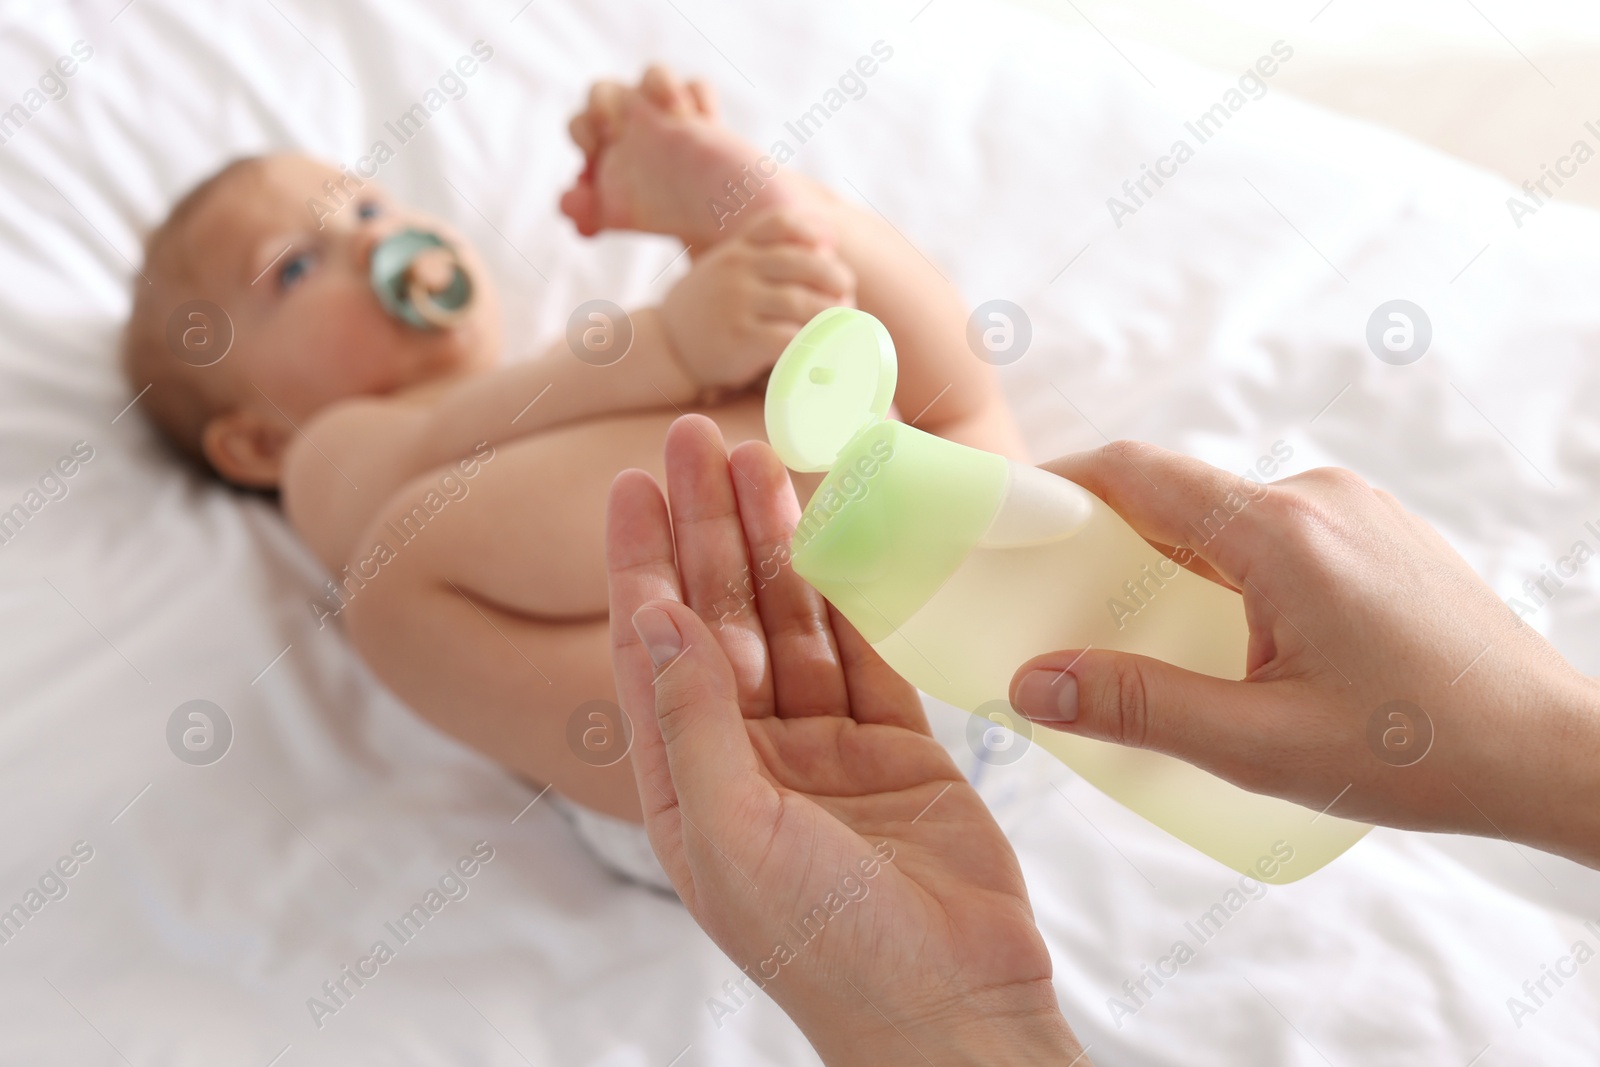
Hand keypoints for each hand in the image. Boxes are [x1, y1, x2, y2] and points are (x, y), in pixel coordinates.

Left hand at [606, 416, 1082, 1065]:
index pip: (651, 650)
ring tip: (760, 456)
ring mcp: (825, 750)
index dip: (639, 562)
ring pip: (792, 622)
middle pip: (717, 618)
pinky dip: (853, 591)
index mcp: (686, 785)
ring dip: (773, 543)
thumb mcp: (734, 835)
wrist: (954, 1007)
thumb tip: (654, 615)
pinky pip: (867, 651)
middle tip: (693, 435)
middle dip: (704, 527)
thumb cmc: (828, 946)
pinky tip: (836, 529)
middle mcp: (748, 758)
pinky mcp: (898, 748)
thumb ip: (694, 722)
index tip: (631, 482)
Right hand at [659, 209, 854, 394]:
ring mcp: (738, 304)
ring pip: (799, 301)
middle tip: (847, 290)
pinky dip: (810, 342)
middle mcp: (738, 270)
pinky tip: (820, 346)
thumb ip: (760, 256)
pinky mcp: (740, 339)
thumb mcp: (725, 268)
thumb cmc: (707, 309)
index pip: (779, 222)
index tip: (830, 244)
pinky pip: (786, 337)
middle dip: (833, 274)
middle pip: (800, 261)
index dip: (812, 228)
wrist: (666, 346)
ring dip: (830, 312)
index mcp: (738, 250)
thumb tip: (823, 249)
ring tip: (842, 322)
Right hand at [1009, 442, 1599, 868]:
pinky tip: (1233, 646)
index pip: (1138, 472)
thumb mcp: (1263, 747)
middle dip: (1109, 544)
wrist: (1557, 754)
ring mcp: (1354, 510)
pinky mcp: (1376, 533)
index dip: (1061, 488)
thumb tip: (1032, 680)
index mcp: (1282, 533)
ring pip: (1224, 519)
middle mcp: (1317, 498)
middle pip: (1176, 497)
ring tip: (1152, 646)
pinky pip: (1272, 535)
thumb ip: (1140, 708)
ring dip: (1173, 566)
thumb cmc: (1426, 753)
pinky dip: (1226, 573)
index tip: (1009, 525)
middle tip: (1065, 611)